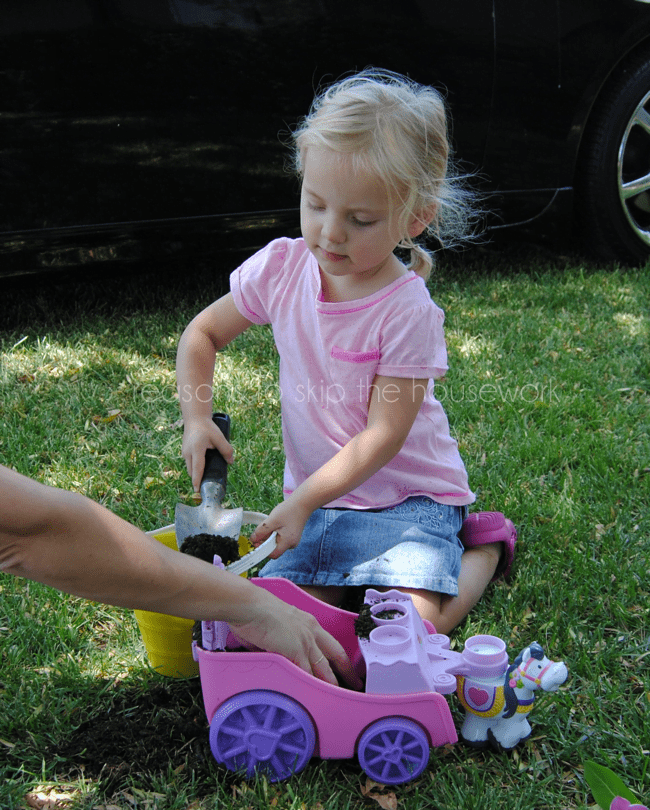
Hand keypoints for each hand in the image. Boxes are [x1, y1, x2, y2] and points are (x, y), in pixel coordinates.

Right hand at [181, 416, 234, 491]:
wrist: (195, 418)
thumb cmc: (207, 427)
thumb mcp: (219, 437)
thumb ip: (226, 449)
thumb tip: (231, 462)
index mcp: (196, 449)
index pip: (197, 469)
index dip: (198, 481)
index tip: (197, 491)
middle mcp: (188, 452)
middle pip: (192, 472)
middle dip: (197, 480)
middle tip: (206, 486)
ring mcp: (184, 452)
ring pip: (190, 468)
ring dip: (196, 473)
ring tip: (206, 477)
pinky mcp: (184, 451)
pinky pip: (189, 463)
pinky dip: (195, 468)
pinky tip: (203, 467)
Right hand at [229, 589, 362, 688]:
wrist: (249, 606)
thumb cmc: (255, 613)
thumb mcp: (276, 626)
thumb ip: (280, 643)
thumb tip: (276, 657)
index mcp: (308, 623)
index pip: (329, 643)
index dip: (339, 657)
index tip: (344, 667)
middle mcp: (311, 631)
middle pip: (335, 655)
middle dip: (346, 672)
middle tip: (355, 684)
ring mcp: (306, 641)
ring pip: (324, 668)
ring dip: (330, 684)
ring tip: (338, 698)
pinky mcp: (296, 651)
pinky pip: (307, 674)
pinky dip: (311, 686)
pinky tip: (316, 696)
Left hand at [249, 496, 312, 557]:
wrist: (302, 503)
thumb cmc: (289, 511)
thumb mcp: (272, 520)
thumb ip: (261, 531)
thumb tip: (252, 540)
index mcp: (288, 542)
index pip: (273, 554)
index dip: (262, 550)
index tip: (256, 541)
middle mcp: (292, 544)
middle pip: (274, 549)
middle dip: (266, 540)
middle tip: (264, 529)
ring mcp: (293, 540)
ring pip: (276, 543)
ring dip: (270, 536)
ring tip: (272, 524)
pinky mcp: (292, 536)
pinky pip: (280, 538)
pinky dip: (275, 533)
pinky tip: (277, 524)